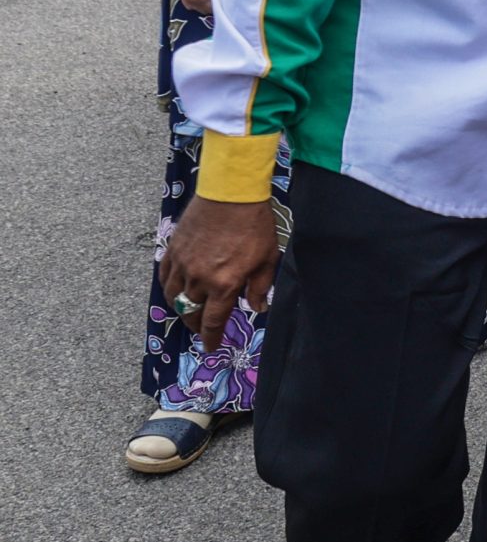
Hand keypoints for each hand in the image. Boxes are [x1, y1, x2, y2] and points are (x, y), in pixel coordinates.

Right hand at [159, 195, 279, 345]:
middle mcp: (198, 279)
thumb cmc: (254, 226)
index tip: (211, 346)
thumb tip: (257, 308)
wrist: (230, 195)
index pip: (212, 321)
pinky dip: (168, 288)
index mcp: (224, 285)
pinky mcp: (172, 250)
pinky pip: (164, 276)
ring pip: (173, 297)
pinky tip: (175, 290)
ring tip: (188, 311)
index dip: (211, 337)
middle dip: (195, 325)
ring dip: (180, 308)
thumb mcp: (267, 259)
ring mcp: (182, 264)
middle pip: (190, 312)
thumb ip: (259, 287)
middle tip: (202, 328)